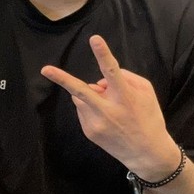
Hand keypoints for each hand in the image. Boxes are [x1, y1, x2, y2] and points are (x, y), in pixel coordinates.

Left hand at [41, 34, 178, 178]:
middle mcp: (108, 111)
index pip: (112, 71)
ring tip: (109, 107)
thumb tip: (101, 80)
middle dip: (61, 79)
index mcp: (125, 98)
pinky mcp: (89, 132)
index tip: (94, 39)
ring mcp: (96, 123)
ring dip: (90, 95)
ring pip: (81, 97)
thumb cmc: (149, 118)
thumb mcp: (146, 93)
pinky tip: (106, 118)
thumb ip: (126, 78)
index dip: (103, 54)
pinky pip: (82, 110)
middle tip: (45, 69)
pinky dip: (90, 108)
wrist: (146, 154)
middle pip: (80, 90)